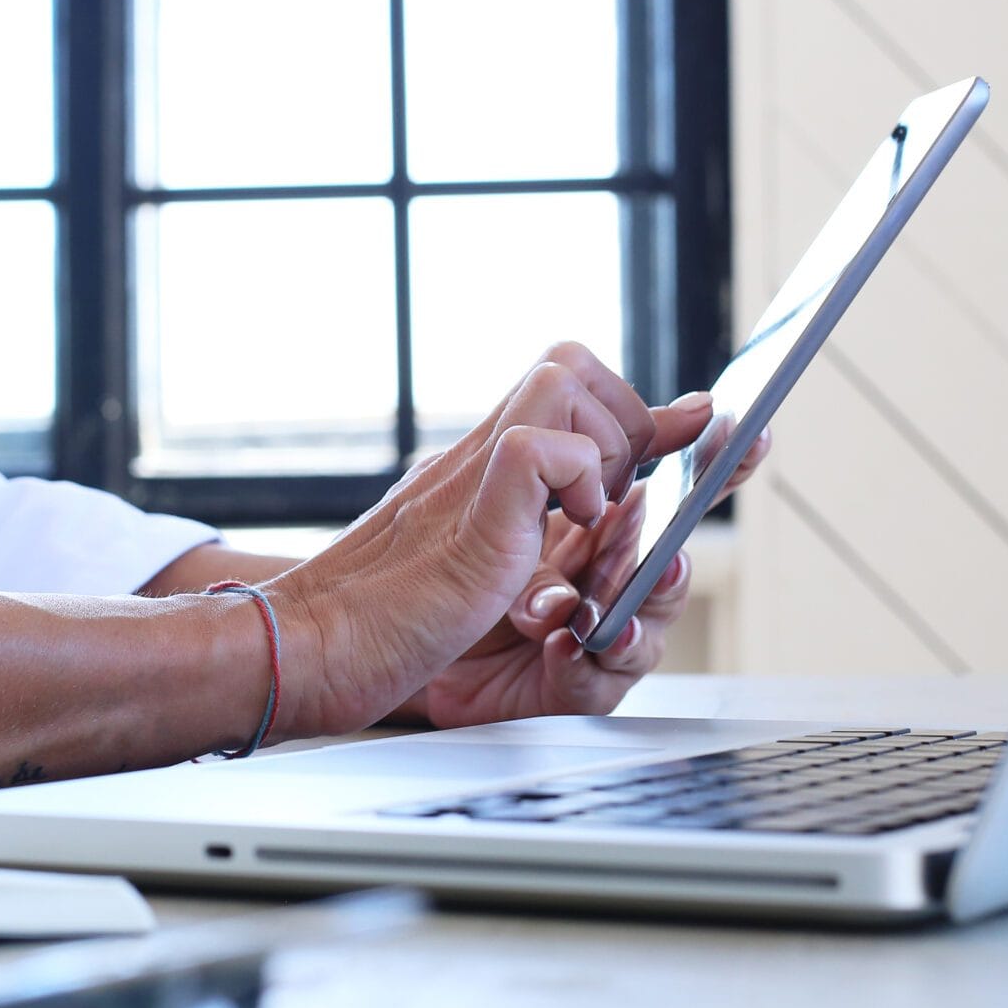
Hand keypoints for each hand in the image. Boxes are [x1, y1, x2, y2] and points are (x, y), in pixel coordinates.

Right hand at [265, 343, 713, 739]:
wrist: (305, 646)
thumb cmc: (379, 623)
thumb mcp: (473, 569)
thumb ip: (524, 533)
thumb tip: (586, 513)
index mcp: (483, 472)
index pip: (573, 396)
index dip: (644, 409)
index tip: (702, 420)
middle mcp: (479, 457)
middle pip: (572, 361)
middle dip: (626, 420)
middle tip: (613, 498)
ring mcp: (474, 475)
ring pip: (564, 375)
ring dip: (602, 443)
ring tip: (584, 515)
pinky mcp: (472, 509)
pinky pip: (541, 442)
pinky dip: (574, 477)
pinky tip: (560, 528)